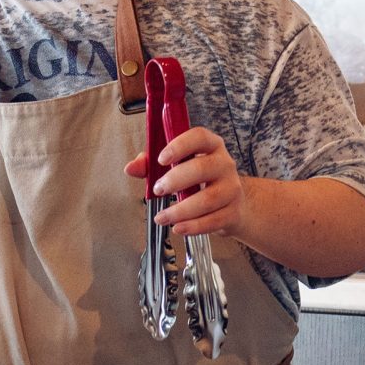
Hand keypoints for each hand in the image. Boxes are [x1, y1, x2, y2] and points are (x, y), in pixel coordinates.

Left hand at [123, 126, 246, 238]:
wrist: (229, 204)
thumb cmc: (196, 180)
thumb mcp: (174, 166)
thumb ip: (150, 164)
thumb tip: (130, 168)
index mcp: (210, 146)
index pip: (200, 137)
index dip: (180, 146)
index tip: (161, 159)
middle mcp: (225, 164)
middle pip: (202, 168)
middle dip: (176, 180)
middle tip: (158, 190)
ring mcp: (232, 188)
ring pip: (208, 199)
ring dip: (180, 210)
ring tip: (162, 217)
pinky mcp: (233, 211)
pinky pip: (213, 220)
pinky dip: (193, 226)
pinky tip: (178, 228)